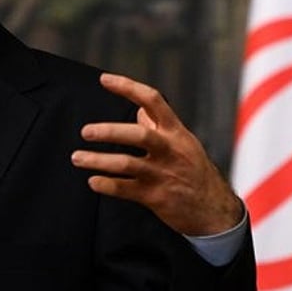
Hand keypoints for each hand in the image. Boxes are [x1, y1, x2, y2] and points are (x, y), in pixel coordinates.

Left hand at [71, 73, 242, 235]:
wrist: (214, 210)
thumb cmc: (194, 172)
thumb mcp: (183, 143)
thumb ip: (160, 126)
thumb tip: (139, 109)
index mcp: (175, 132)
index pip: (152, 100)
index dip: (128, 87)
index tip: (104, 79)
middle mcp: (169, 150)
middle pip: (139, 134)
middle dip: (109, 132)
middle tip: (85, 131)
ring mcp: (163, 174)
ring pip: (127, 164)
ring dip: (98, 160)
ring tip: (77, 158)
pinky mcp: (156, 197)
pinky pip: (126, 189)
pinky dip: (107, 185)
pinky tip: (93, 181)